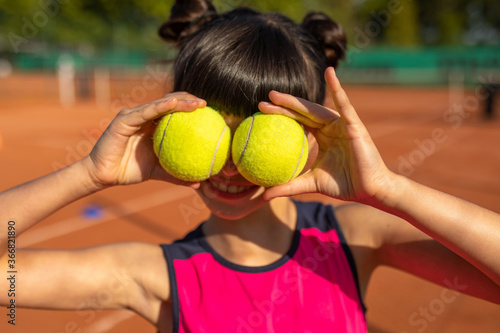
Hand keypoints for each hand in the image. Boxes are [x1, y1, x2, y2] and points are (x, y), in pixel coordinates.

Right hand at [83, 92, 205, 188]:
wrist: (104, 175)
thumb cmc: (130, 170)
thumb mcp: (158, 172)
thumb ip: (176, 175)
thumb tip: (198, 184)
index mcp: (153, 125)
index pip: (174, 111)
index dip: (191, 109)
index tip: (210, 113)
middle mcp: (144, 117)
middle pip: (170, 102)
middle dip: (189, 100)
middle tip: (206, 105)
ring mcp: (134, 115)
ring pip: (161, 104)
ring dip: (180, 101)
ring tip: (197, 104)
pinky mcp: (125, 119)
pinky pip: (146, 111)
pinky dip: (161, 106)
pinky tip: (175, 104)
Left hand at [259, 67, 392, 203]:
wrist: (369, 190)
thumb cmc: (344, 185)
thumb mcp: (311, 184)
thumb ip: (289, 186)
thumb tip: (264, 196)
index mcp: (322, 136)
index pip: (297, 122)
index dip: (280, 115)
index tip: (260, 111)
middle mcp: (330, 127)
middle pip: (302, 113)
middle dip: (283, 105)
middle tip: (264, 99)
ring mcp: (341, 124)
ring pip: (315, 109)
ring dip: (296, 101)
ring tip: (278, 95)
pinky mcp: (353, 124)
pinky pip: (344, 104)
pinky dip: (337, 88)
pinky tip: (330, 73)